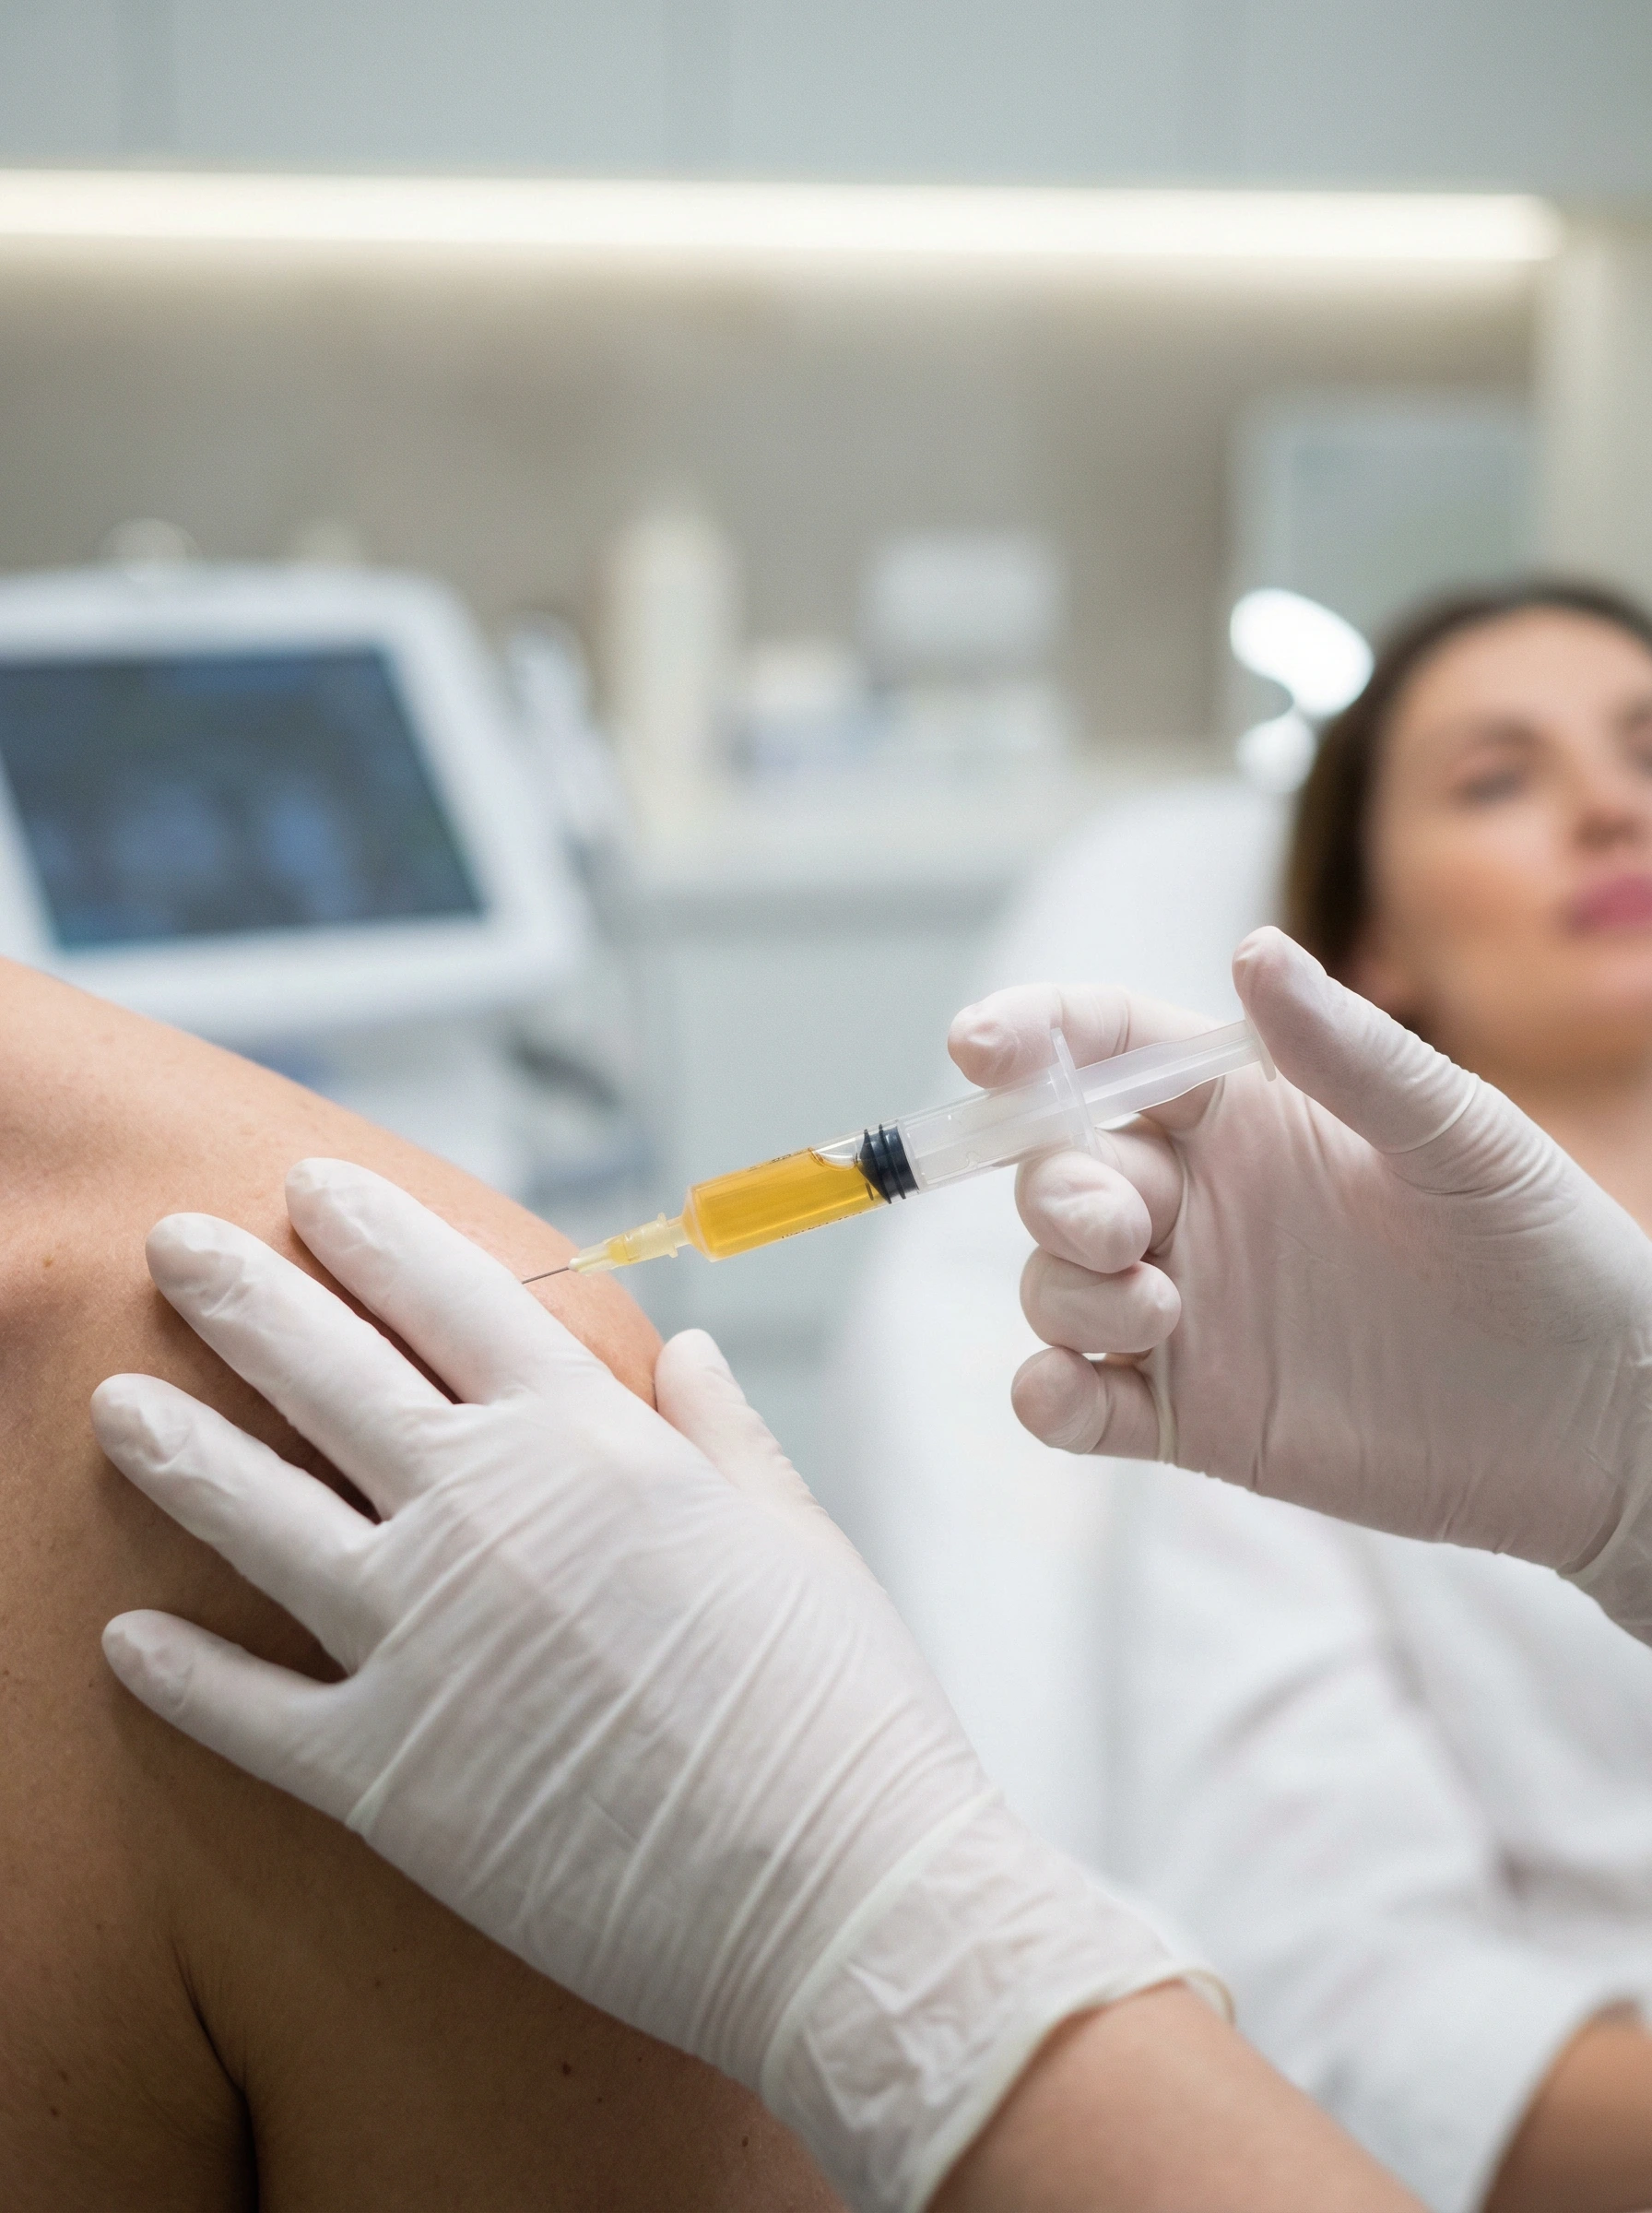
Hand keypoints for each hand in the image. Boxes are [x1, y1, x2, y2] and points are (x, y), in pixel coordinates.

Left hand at [91, 1160, 1206, 2212]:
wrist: (839, 1895)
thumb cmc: (840, 1708)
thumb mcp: (795, 1534)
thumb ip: (722, 1432)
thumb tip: (688, 1351)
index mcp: (591, 1440)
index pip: (451, 1295)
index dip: (369, 1230)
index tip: (308, 1187)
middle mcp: (486, 1514)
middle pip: (326, 1373)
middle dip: (239, 1295)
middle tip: (172, 1246)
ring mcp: (423, 1641)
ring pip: (256, 1514)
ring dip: (176, 1449)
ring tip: (113, 1403)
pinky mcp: (388, 1775)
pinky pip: (248, 1709)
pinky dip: (181, 1674)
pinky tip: (125, 1640)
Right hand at [949, 928, 1651, 1639]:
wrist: (1594, 1418)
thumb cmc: (1541, 1247)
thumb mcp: (1456, 1133)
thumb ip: (1347, 1052)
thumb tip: (1253, 948)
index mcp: (1243, 1109)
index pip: (1105, 1048)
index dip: (1030, 1035)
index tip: (981, 1046)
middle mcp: (1195, 1200)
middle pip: (1054, 1167)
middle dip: (1054, 1185)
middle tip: (1120, 1224)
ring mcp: (1183, 1309)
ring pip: (1049, 1280)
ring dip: (1064, 1287)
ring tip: (1160, 1312)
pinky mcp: (1186, 1415)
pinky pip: (1067, 1400)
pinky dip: (1044, 1394)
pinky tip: (1085, 1394)